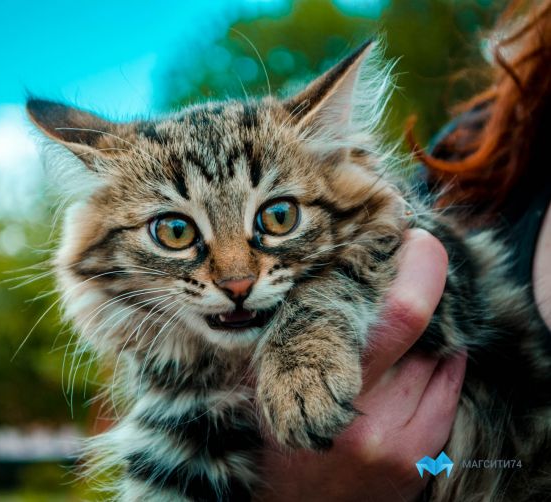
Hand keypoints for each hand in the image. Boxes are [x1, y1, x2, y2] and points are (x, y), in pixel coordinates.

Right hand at [259, 229, 467, 501]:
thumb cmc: (279, 437)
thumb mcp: (269, 383)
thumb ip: (296, 336)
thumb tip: (335, 274)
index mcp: (319, 386)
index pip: (398, 317)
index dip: (420, 272)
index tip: (419, 241)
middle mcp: (367, 415)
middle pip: (423, 332)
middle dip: (422, 286)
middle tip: (418, 256)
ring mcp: (399, 439)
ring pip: (438, 356)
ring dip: (425, 331)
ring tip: (394, 331)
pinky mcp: (421, 456)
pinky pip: (448, 387)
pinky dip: (439, 363)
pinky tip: (415, 362)